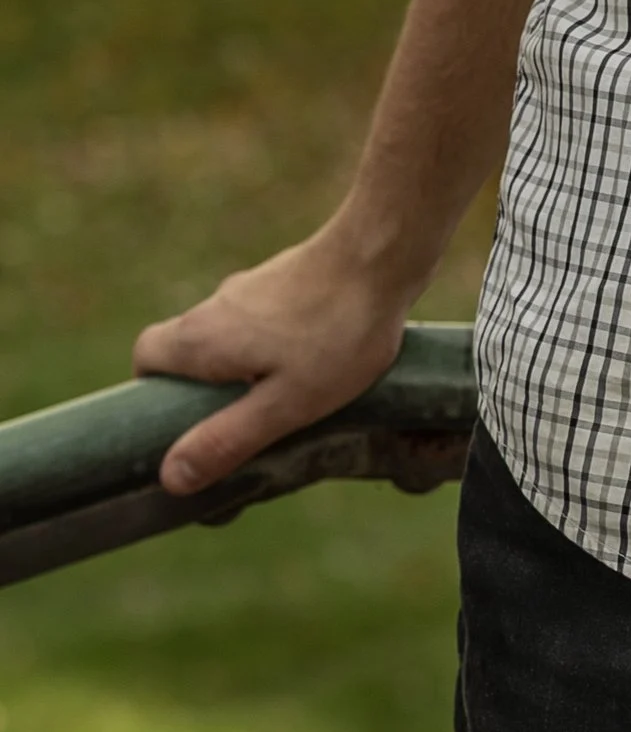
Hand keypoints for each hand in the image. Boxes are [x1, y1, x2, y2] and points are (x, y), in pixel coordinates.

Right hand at [133, 230, 415, 496]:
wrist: (383, 254)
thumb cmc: (337, 335)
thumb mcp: (283, 405)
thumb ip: (226, 440)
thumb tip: (170, 476)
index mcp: (202, 336)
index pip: (146, 356)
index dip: (151, 391)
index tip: (180, 423)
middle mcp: (218, 305)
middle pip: (186, 348)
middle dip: (202, 387)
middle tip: (240, 421)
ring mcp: (253, 286)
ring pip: (229, 333)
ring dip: (243, 366)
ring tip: (285, 398)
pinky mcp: (288, 278)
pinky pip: (263, 319)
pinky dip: (272, 345)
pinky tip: (314, 362)